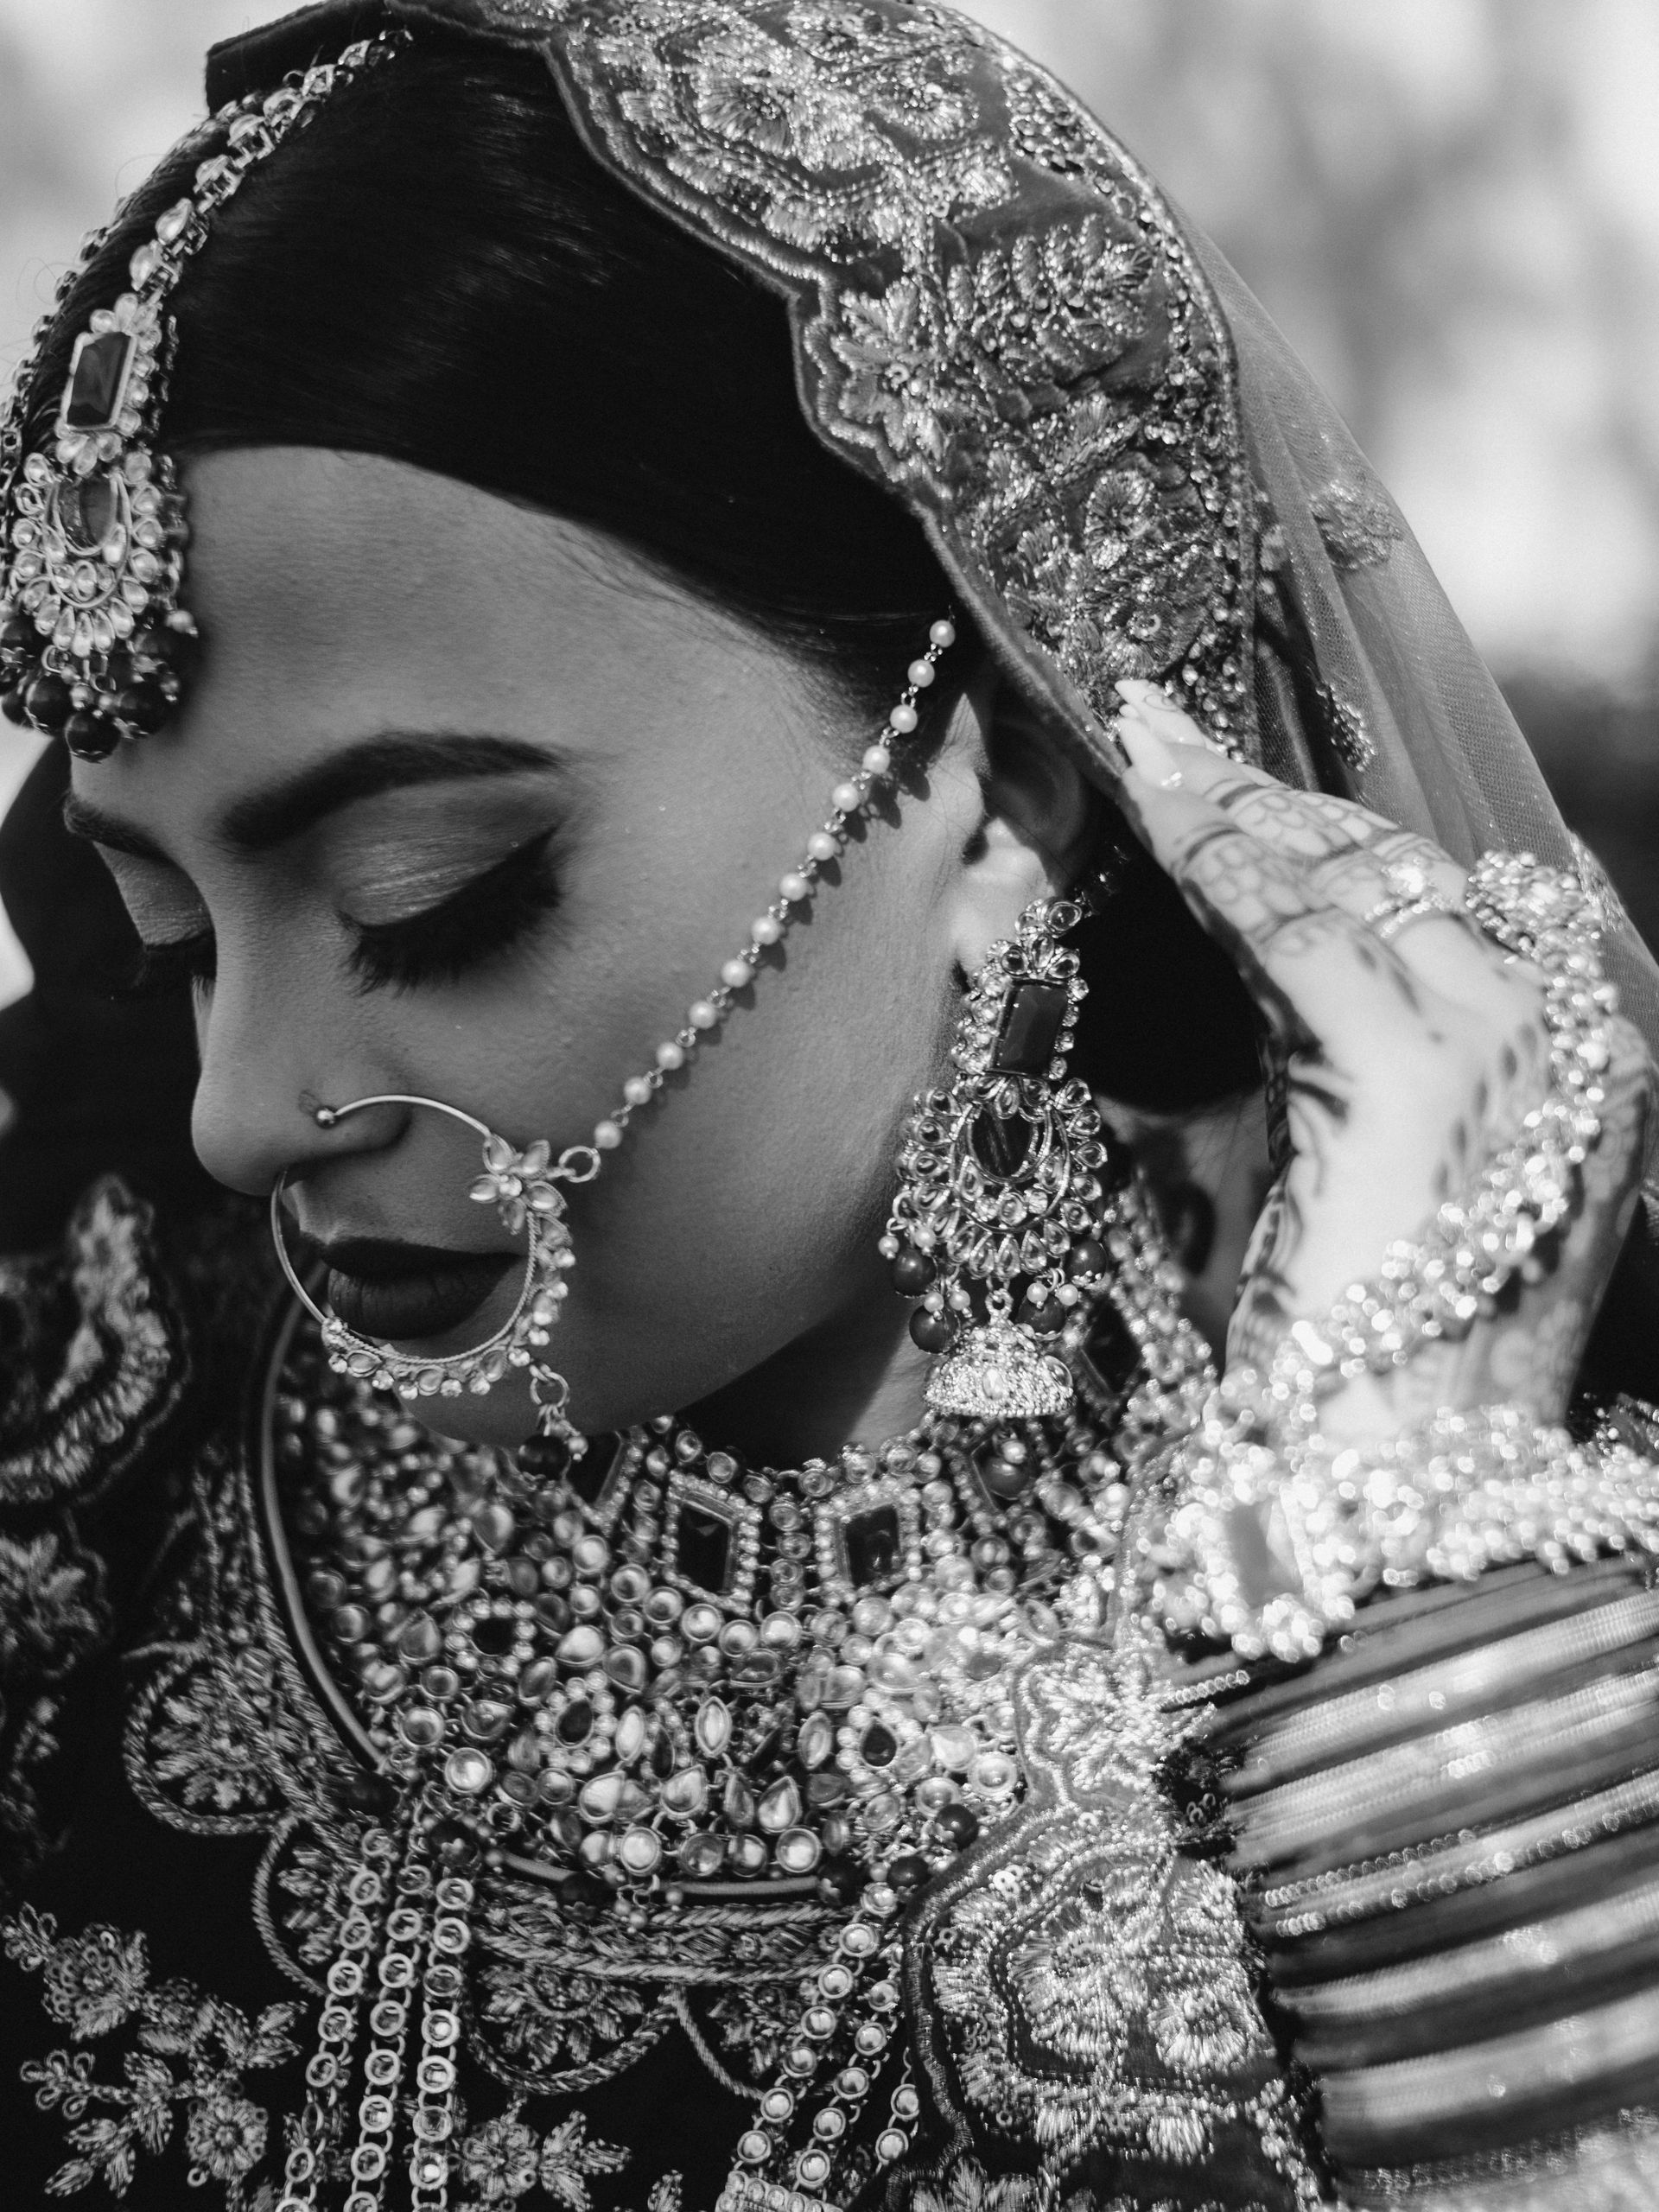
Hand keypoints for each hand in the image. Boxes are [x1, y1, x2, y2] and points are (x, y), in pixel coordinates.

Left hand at [1108, 679, 1651, 1446]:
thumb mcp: (1398, 1193)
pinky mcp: (1416, 1069)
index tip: (1260, 783)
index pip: (1469, 903)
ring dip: (1239, 805)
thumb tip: (1273, 974)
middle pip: (1413, 871)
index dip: (1352, 834)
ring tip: (1147, 748)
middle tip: (1174, 734)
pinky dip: (1219, 857)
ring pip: (1355, 878)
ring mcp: (1508, 1044)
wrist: (1409, 1493)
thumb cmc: (1384, 1371)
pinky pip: (1301, 925)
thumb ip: (1366, 1078)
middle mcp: (1572, 1038)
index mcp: (1589, 1069)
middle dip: (1284, 796)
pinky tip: (1155, 812)